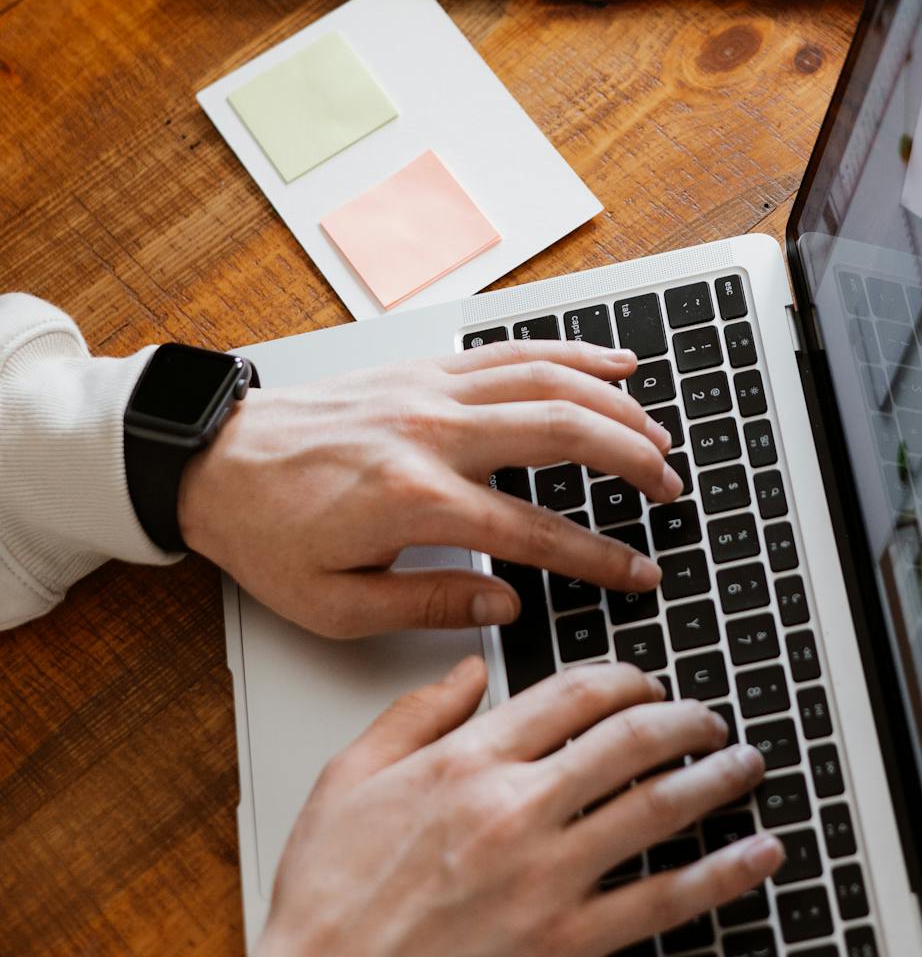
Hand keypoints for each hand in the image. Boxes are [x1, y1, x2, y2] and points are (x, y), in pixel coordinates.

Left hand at [178, 340, 682, 635]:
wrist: (215, 462)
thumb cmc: (268, 534)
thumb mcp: (334, 604)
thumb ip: (428, 602)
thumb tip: (504, 601)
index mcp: (415, 499)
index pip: (534, 530)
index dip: (598, 557)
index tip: (639, 571)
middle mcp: (433, 432)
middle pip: (562, 433)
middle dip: (631, 460)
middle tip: (670, 490)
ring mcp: (432, 390)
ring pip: (548, 381)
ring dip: (614, 405)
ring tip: (658, 435)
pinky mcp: (426, 369)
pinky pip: (514, 351)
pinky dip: (572, 354)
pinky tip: (613, 365)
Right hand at [239, 659, 781, 956]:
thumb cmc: (329, 897)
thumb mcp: (350, 774)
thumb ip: (416, 711)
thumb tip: (472, 670)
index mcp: (469, 760)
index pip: (574, 693)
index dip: (625, 679)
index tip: (646, 683)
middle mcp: (517, 808)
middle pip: (630, 738)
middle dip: (684, 719)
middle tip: (708, 719)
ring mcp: (547, 876)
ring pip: (657, 807)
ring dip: (715, 778)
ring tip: (744, 764)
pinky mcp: (565, 942)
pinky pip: (661, 900)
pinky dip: (721, 874)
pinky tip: (756, 854)